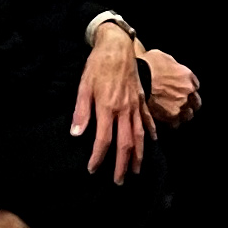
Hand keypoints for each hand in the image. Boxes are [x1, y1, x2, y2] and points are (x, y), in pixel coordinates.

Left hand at [71, 25, 149, 181]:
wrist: (117, 46)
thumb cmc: (98, 65)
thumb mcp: (84, 86)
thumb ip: (81, 112)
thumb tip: (76, 133)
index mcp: (107, 107)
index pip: (103, 139)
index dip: (98, 157)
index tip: (92, 169)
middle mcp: (124, 109)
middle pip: (125, 143)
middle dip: (122, 165)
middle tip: (118, 181)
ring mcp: (136, 105)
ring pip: (139, 135)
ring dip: (138, 155)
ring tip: (135, 169)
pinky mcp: (142, 99)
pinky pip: (147, 120)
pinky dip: (150, 133)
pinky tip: (151, 142)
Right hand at [141, 48, 201, 127]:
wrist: (139, 78)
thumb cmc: (147, 65)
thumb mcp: (161, 56)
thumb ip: (170, 64)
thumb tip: (168, 66)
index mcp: (187, 76)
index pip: (195, 86)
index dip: (188, 89)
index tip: (183, 91)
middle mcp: (188, 91)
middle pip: (196, 103)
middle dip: (190, 104)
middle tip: (181, 105)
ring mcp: (181, 105)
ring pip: (188, 115)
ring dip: (182, 115)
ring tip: (173, 115)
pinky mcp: (171, 116)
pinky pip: (175, 124)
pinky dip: (171, 123)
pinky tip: (166, 121)